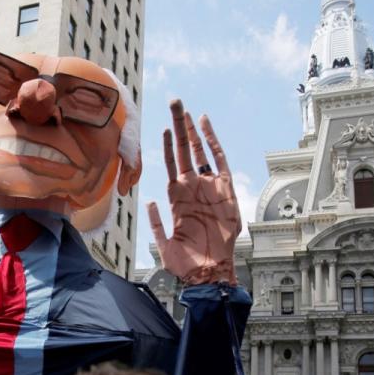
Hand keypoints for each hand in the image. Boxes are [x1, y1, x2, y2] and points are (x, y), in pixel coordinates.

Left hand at [147, 99, 240, 285]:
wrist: (209, 271)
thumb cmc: (187, 264)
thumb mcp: (163, 245)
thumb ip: (155, 224)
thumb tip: (148, 201)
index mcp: (178, 198)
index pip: (171, 165)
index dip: (166, 146)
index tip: (161, 126)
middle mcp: (194, 188)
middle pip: (184, 150)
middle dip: (178, 127)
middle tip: (174, 103)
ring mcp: (209, 187)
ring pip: (199, 150)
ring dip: (192, 129)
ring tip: (184, 108)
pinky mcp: (225, 189)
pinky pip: (219, 159)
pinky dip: (211, 140)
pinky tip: (204, 123)